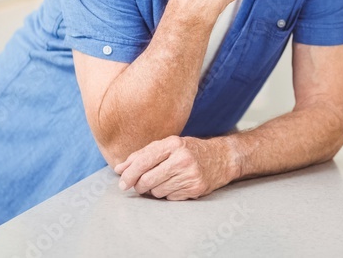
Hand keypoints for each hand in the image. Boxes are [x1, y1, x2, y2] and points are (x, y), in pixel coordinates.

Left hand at [114, 135, 235, 199]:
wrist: (222, 158)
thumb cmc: (190, 150)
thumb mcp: (168, 145)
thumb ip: (143, 155)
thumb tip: (120, 169)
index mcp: (173, 144)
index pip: (143, 161)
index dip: (129, 174)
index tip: (122, 183)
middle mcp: (182, 159)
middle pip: (147, 180)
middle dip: (139, 186)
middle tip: (139, 186)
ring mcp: (190, 174)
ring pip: (157, 191)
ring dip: (155, 190)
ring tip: (164, 180)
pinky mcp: (196, 188)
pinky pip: (170, 198)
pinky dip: (168, 194)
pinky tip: (177, 184)